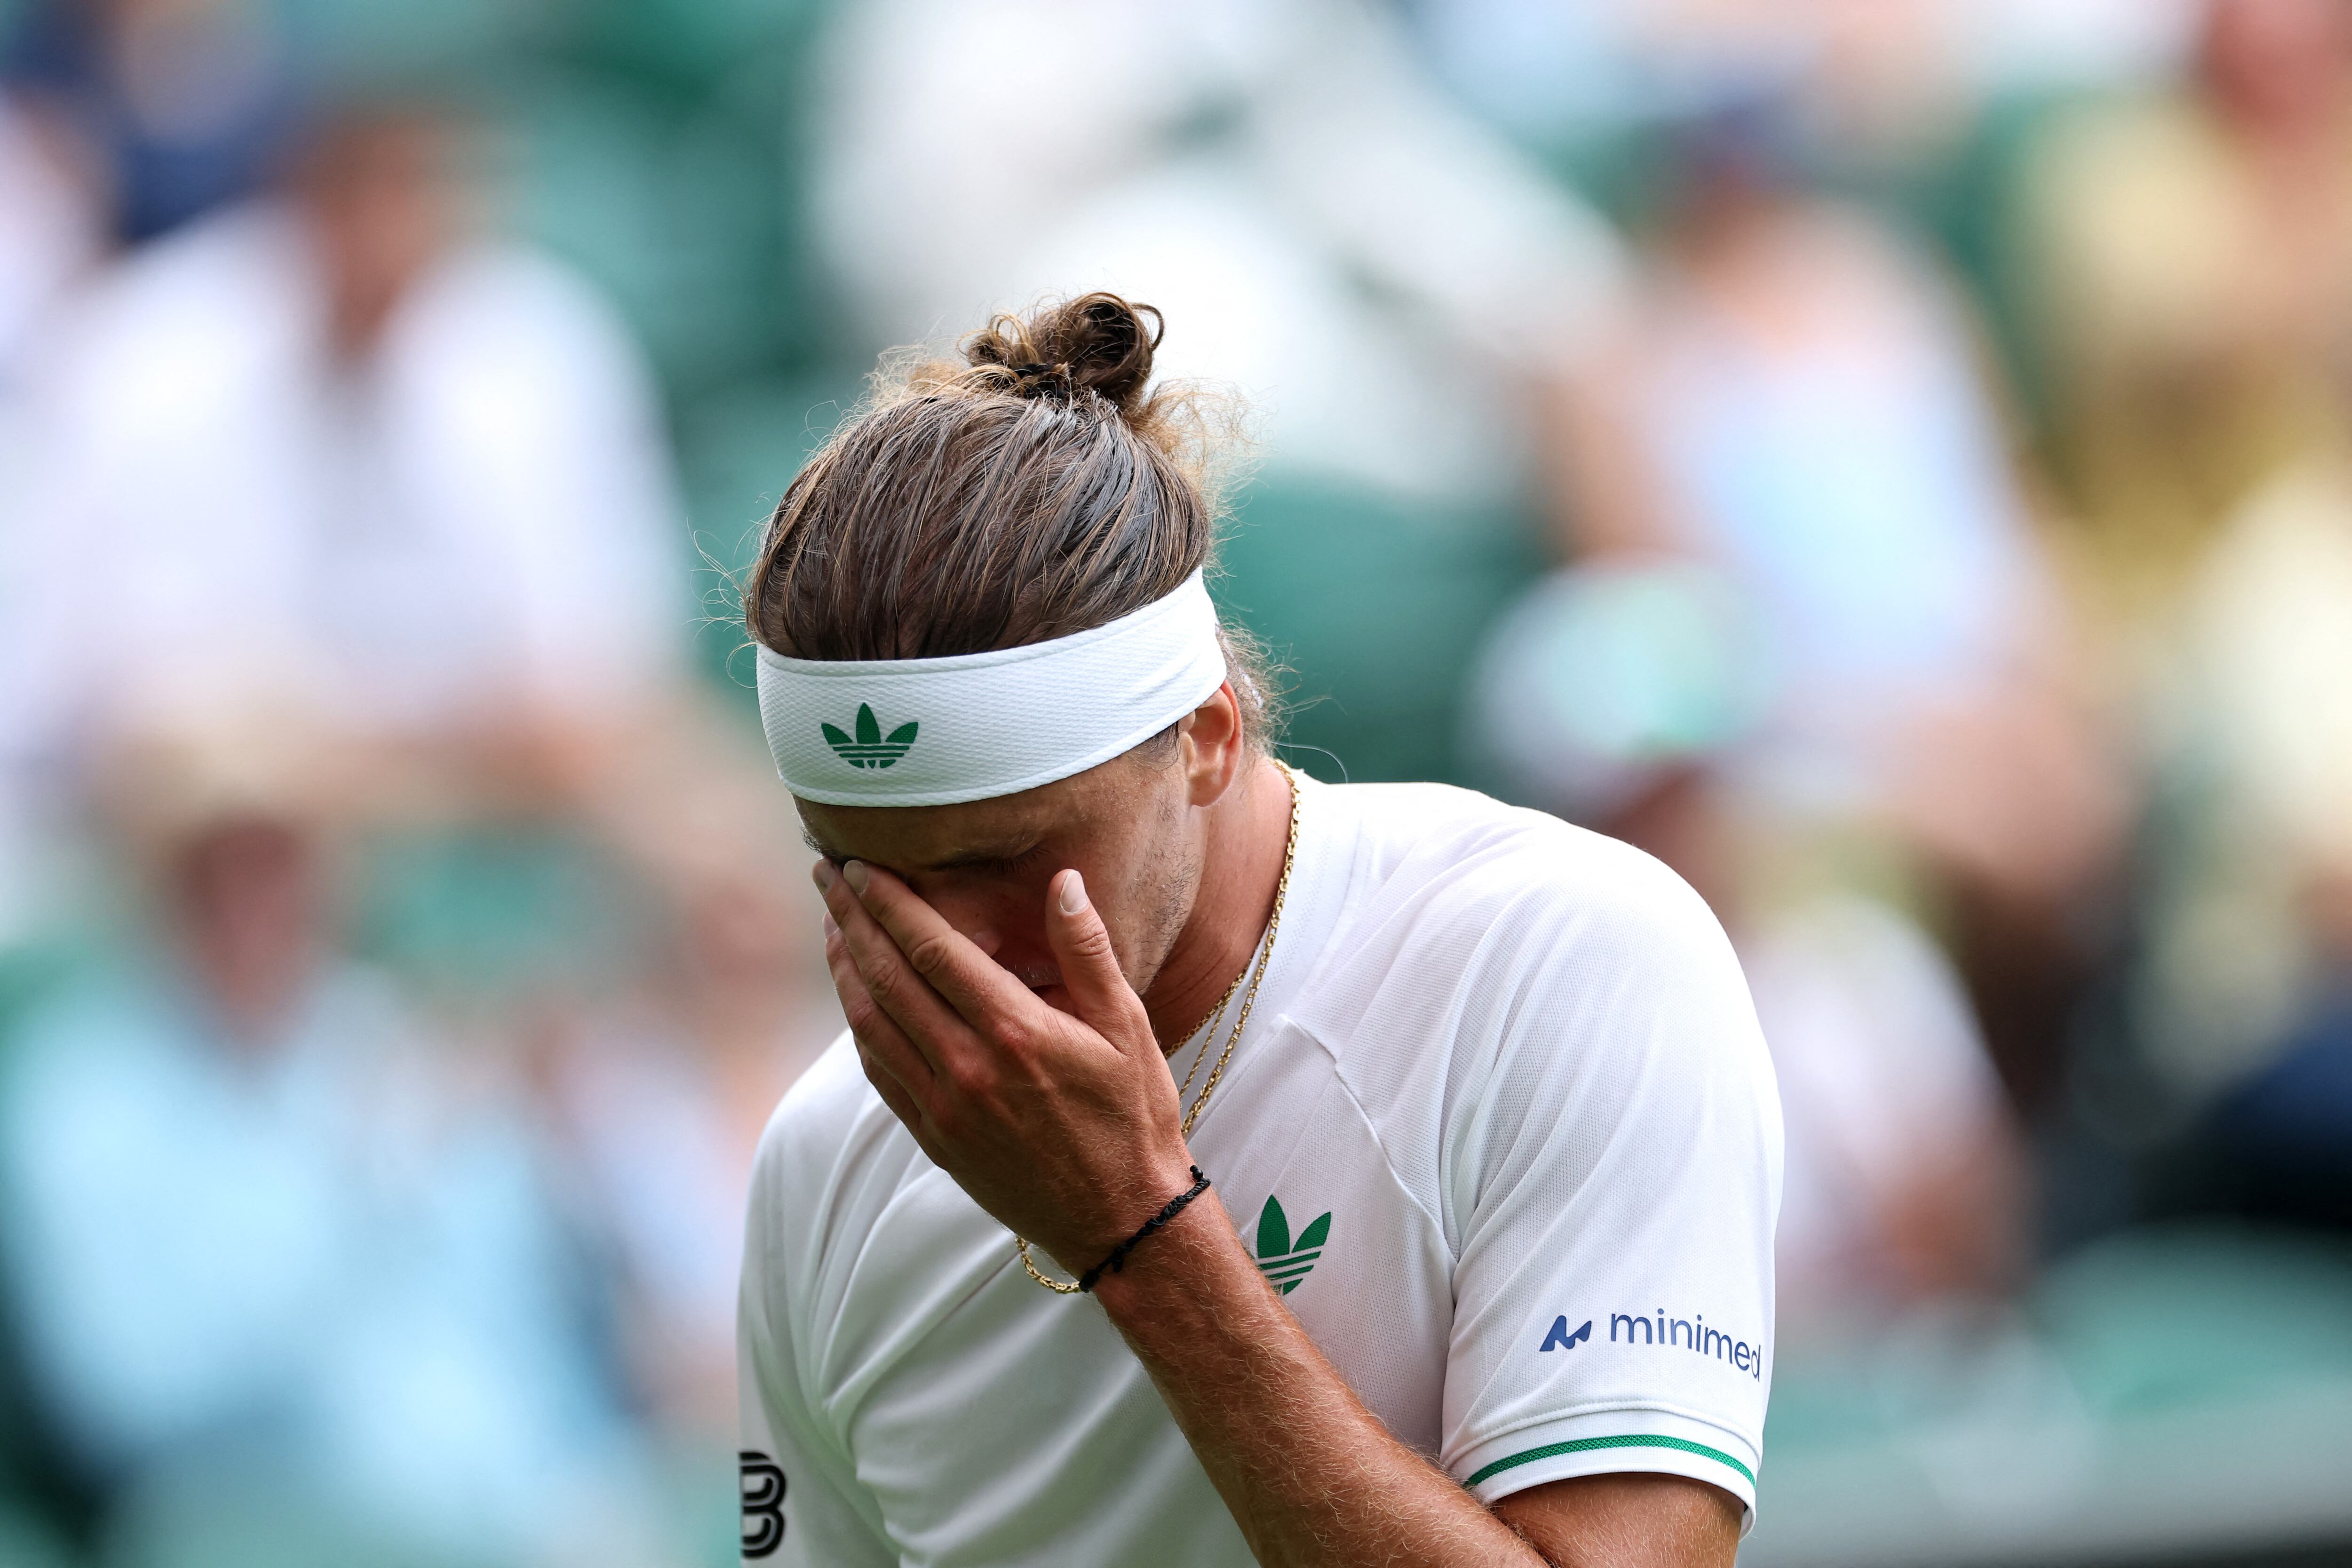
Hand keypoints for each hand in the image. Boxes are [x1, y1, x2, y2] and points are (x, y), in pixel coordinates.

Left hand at [816, 859, 1197, 1276]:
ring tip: (834, 925)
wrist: (1121, 1216)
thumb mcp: (1127, 1026)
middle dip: (852, 920)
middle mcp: (969, 1068)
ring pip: (870, 1024)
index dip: (890, 903)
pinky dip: (859, 1025)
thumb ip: (1087, 951)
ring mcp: (944, 1107)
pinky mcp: (935, 1137)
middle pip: (887, 978)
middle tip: (827, 875)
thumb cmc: (1133, 1114)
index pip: (932, 950)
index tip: (861, 866)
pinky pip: (879, 1070)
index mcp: (1015, 1031)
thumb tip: (1062, 880)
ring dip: (845, 969)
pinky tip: (855, 995)